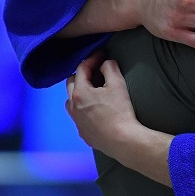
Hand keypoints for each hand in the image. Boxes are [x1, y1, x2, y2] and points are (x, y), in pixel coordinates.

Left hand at [65, 52, 173, 185]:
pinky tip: (95, 110)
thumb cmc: (120, 112)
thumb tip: (106, 64)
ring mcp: (77, 121)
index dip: (92, 59)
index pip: (82, 69)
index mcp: (80, 93)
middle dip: (82, 74)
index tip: (102, 55)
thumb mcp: (118, 84)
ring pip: (71, 101)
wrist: (123, 140)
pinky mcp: (83, 133)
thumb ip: (110, 69)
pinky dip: (83, 109)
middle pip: (71, 84)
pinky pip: (78, 116)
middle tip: (96, 72)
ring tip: (92, 91)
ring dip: (79, 93)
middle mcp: (73, 106)